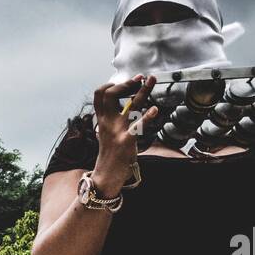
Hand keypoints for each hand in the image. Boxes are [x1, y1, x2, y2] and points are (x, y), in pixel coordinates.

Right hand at [92, 74, 155, 194]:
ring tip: (152, 79)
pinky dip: (147, 117)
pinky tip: (155, 110)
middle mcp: (107, 122)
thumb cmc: (110, 154)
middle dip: (127, 83)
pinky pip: (137, 126)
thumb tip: (120, 106)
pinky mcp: (126, 141)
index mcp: (102, 119)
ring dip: (143, 90)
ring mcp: (117, 131)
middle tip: (140, 78)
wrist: (105, 176)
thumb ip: (111, 119)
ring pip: (129, 105)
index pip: (99, 94)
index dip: (111, 84)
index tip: (125, 82)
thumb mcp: (106, 133)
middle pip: (111, 94)